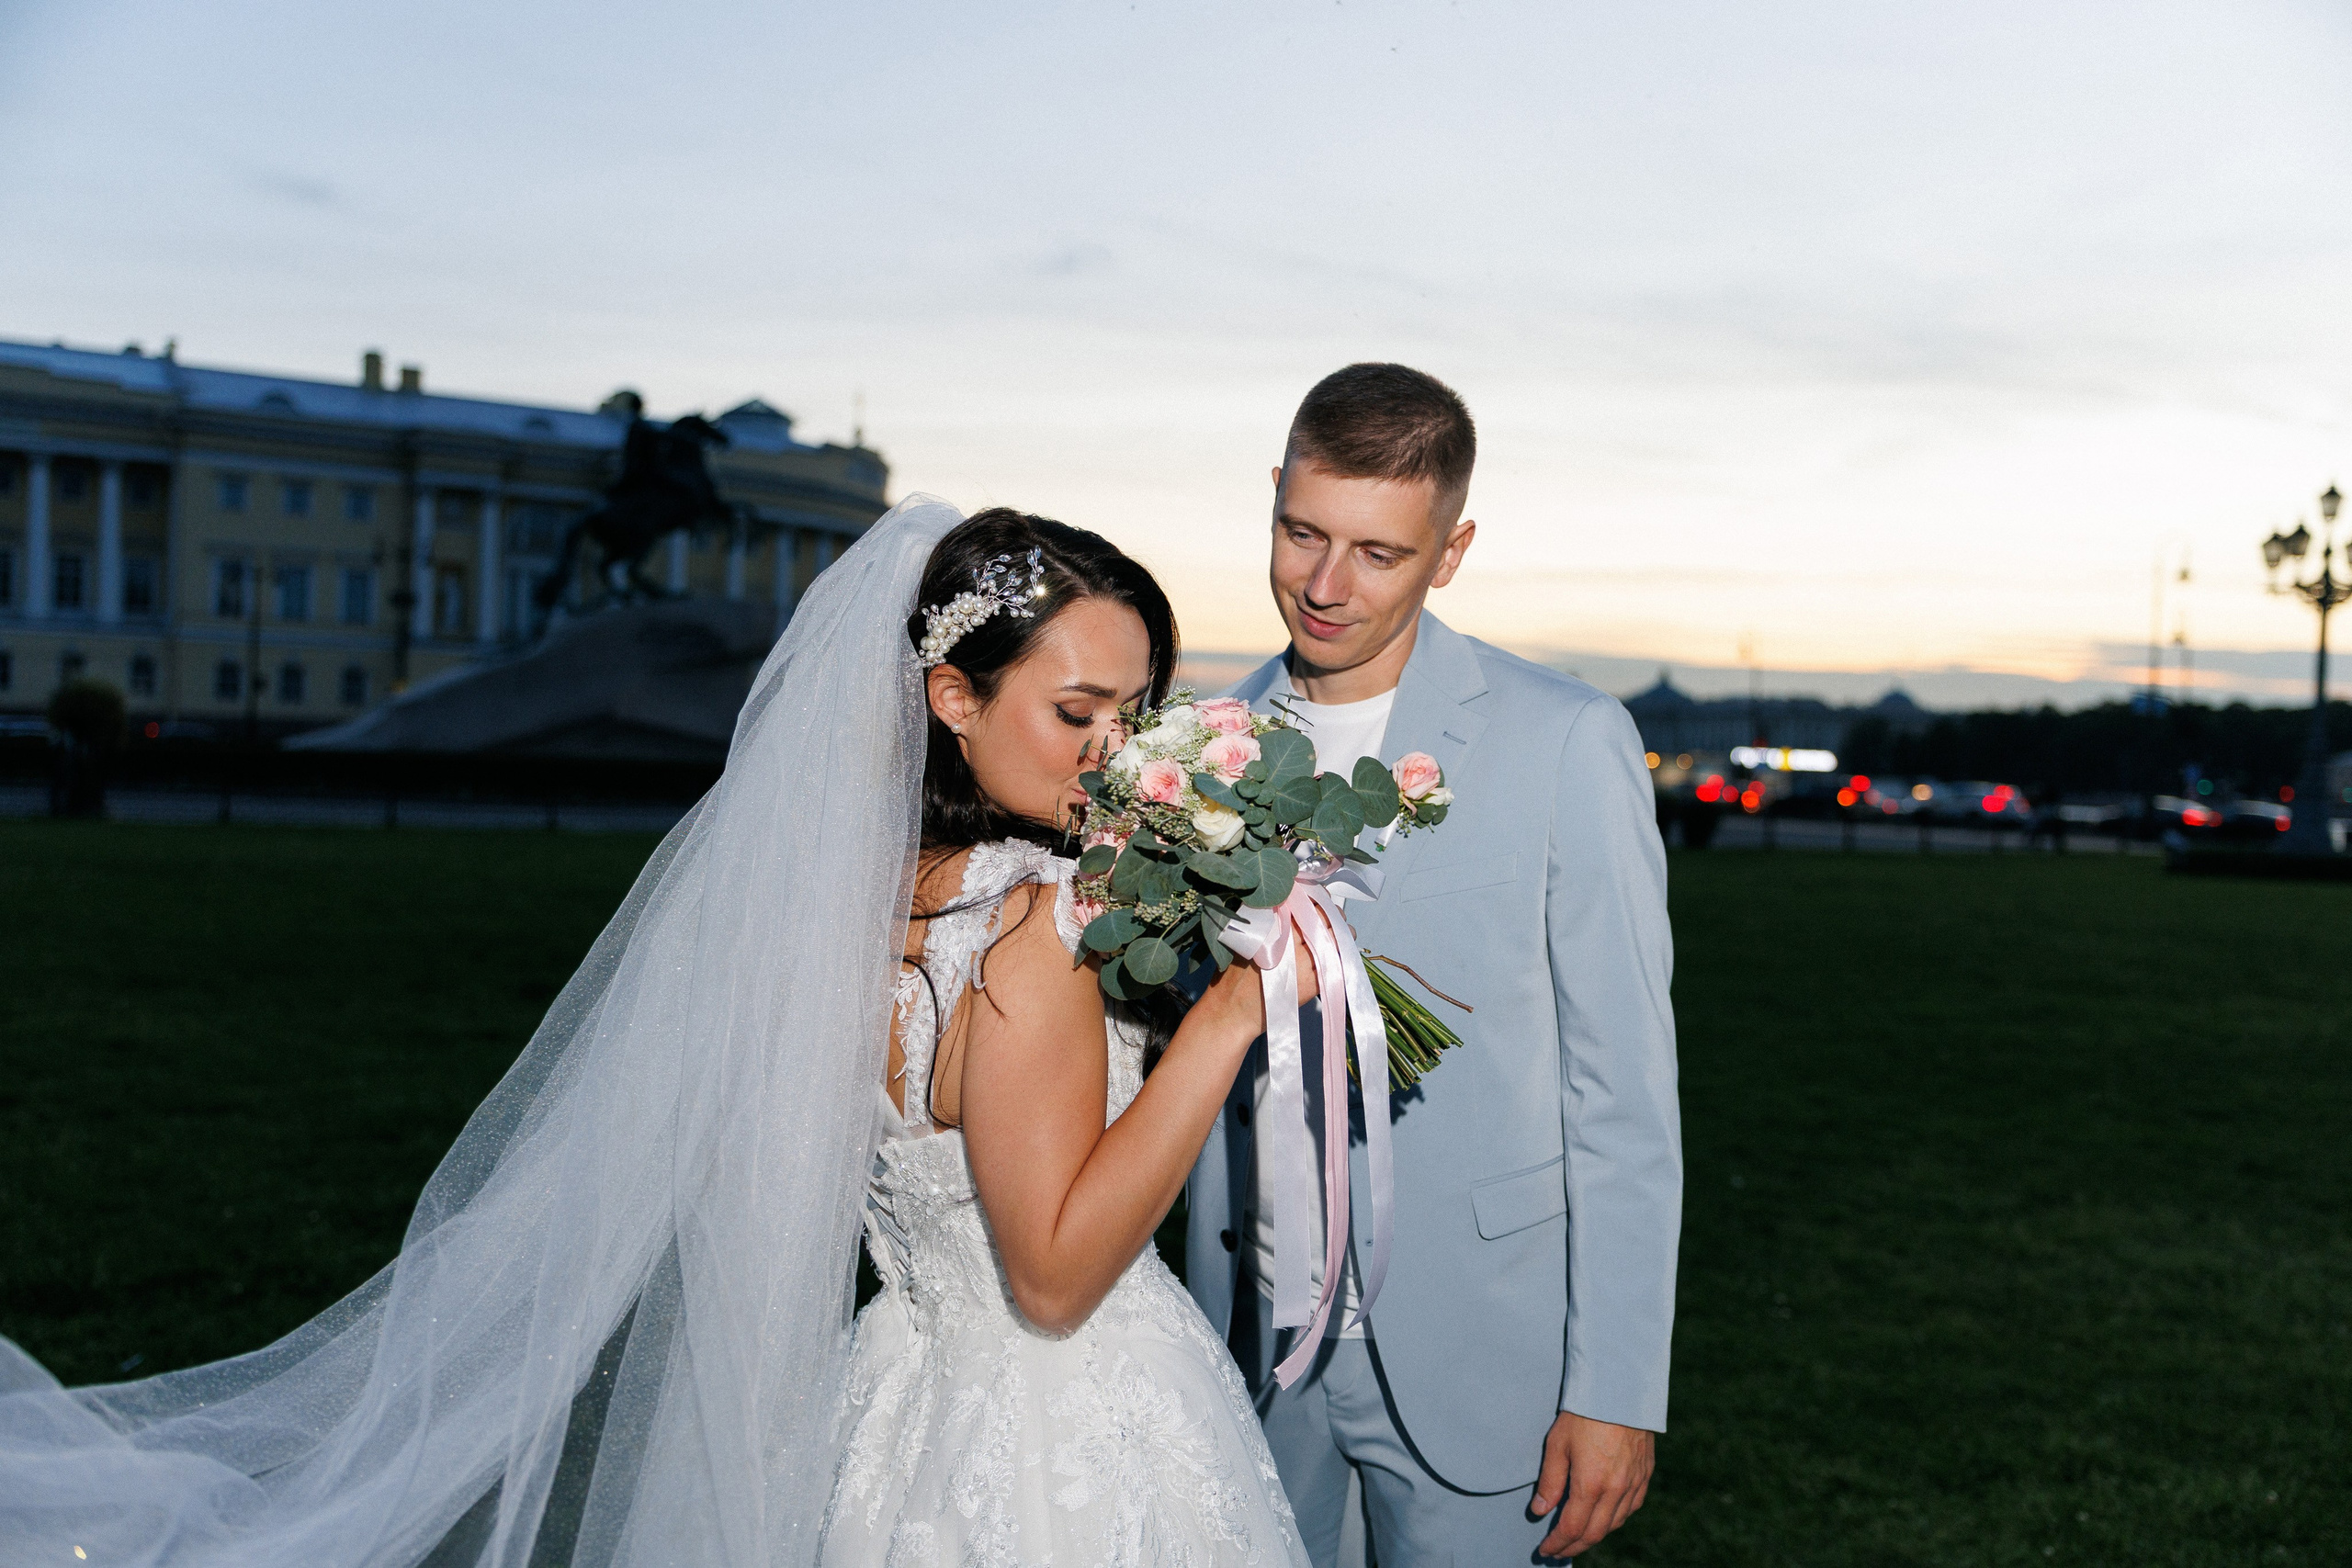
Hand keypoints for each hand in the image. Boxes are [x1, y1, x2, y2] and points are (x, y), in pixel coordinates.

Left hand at [1532, 1411, 1652, 1558]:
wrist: (1621, 1388)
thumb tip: (1539, 1511)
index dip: (1558, 1543)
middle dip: (1574, 1546)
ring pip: (1615, 1523)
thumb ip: (1550, 1482)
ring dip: (1595, 1535)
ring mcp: (1634, 1483)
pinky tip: (1605, 1517)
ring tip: (1578, 1538)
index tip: (1545, 1551)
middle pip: (1595, 1533)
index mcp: (1591, 1484)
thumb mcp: (1557, 1444)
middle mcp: (1616, 1490)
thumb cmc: (1584, 1413)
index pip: (1572, 1528)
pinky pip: (1632, 1507)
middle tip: (1558, 1551)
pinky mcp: (1645, 1473)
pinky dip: (1616, 1519)